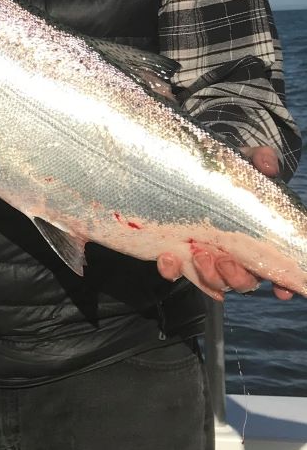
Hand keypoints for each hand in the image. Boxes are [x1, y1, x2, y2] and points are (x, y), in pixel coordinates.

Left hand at [156, 145, 292, 300]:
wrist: (191, 168)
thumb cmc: (228, 170)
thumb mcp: (246, 159)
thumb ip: (262, 159)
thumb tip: (269, 166)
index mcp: (257, 240)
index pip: (274, 268)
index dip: (282, 284)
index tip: (281, 290)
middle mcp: (235, 255)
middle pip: (242, 282)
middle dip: (234, 276)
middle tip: (223, 259)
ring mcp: (206, 256)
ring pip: (213, 282)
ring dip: (207, 274)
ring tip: (198, 252)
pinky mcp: (179, 252)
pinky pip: (176, 271)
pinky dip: (171, 270)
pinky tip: (167, 257)